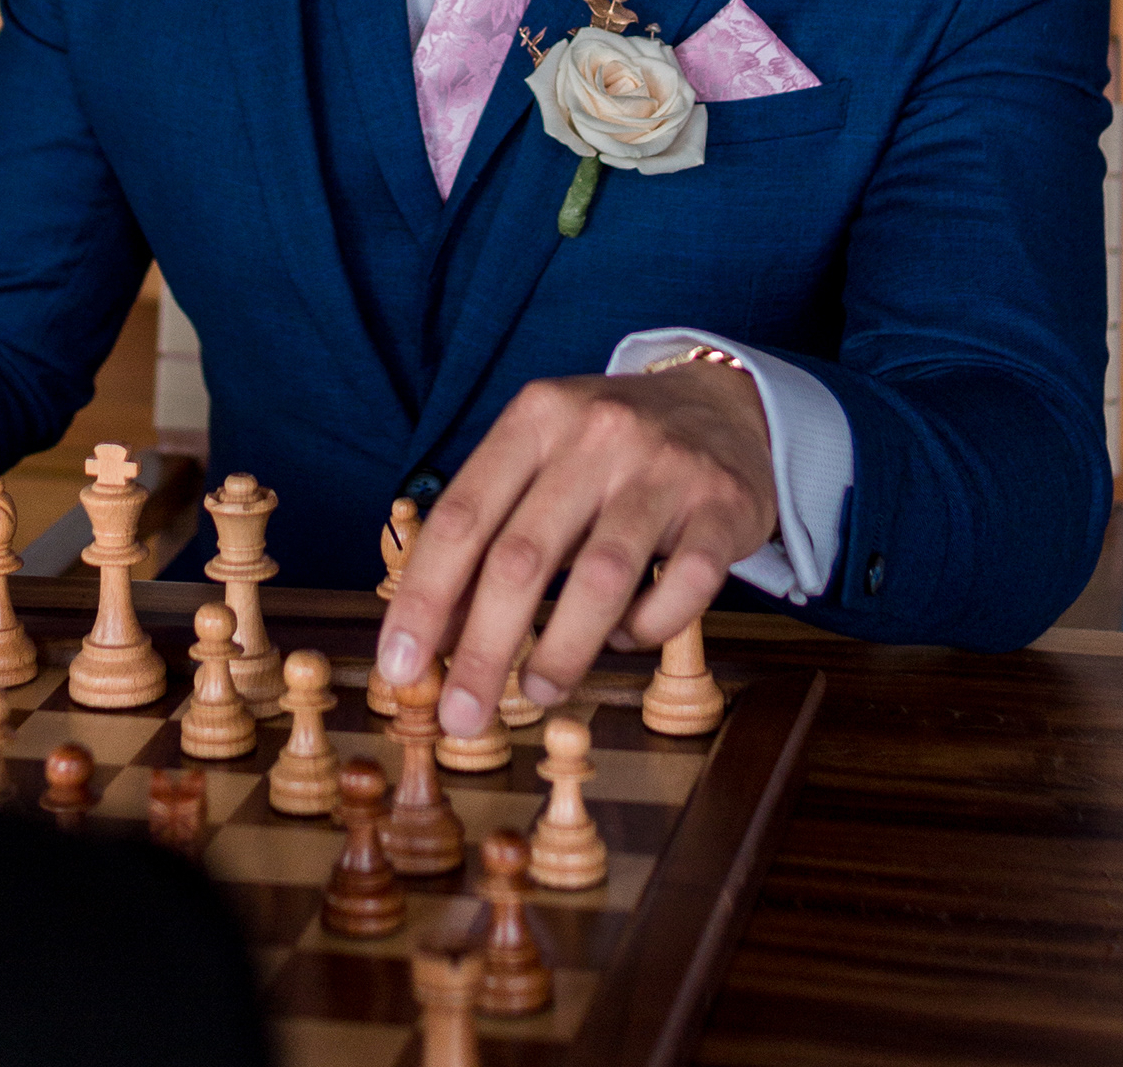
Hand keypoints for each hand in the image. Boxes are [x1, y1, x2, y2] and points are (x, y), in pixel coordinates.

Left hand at [375, 366, 774, 736]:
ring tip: (536, 693)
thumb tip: (430, 636)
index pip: (463, 516)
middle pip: (523, 556)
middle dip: (483, 648)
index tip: (398, 666)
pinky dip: (647, 629)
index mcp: (536, 417)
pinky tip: (627, 637)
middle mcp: (596, 433)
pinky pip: (682, 587)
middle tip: (460, 716)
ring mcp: (664, 468)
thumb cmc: (607, 453)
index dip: (424, 596)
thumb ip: (489, 536)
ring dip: (561, 651)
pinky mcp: (723, 506)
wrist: (723, 407)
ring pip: (601, 578)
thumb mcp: (540, 467)